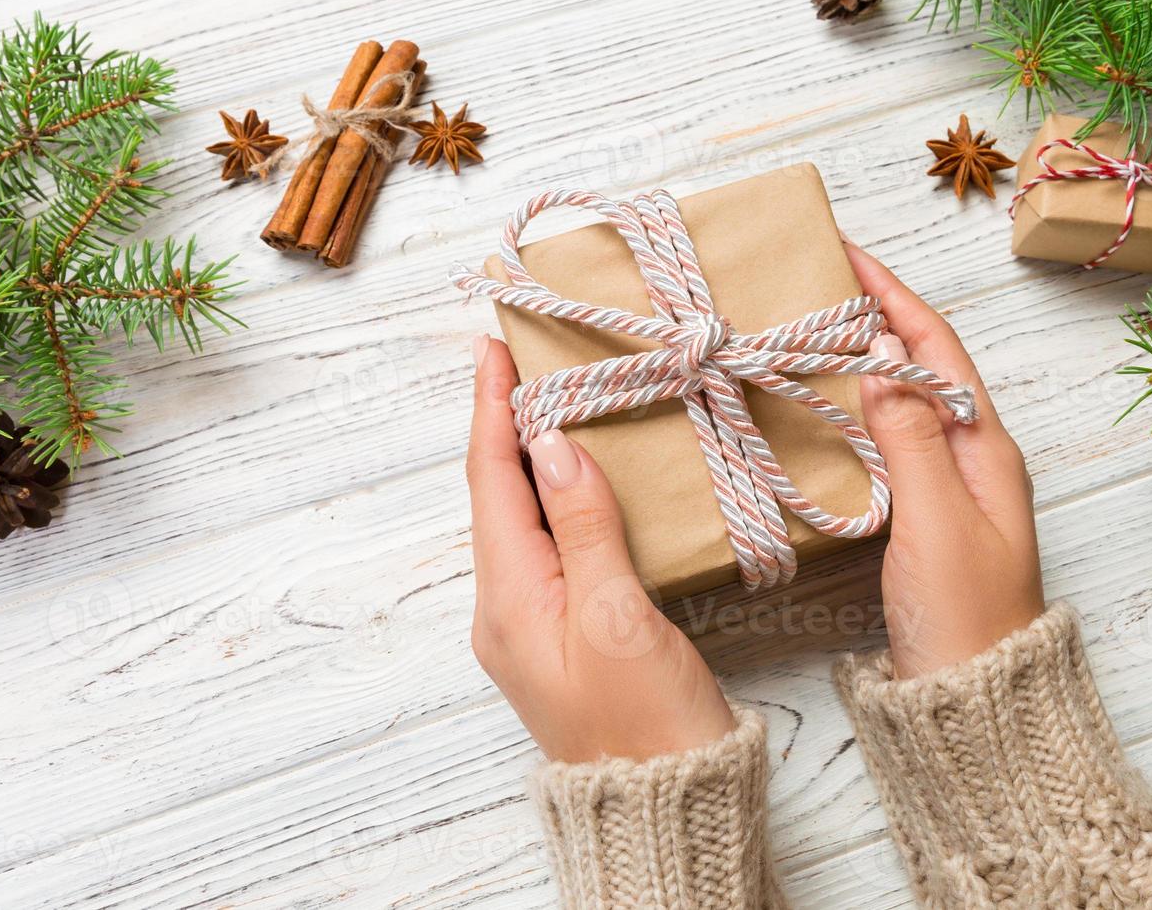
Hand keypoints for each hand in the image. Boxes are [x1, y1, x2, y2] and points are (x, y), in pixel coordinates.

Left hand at [466, 335, 736, 762]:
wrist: (661, 805)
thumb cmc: (645, 721)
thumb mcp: (618, 617)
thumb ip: (585, 527)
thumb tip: (550, 443)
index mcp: (508, 598)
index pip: (490, 480)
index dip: (491, 409)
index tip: (493, 345)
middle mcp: (506, 608)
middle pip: (498, 494)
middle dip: (507, 421)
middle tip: (530, 356)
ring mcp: (532, 624)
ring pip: (524, 518)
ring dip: (533, 457)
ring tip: (556, 397)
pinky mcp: (565, 634)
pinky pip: (550, 546)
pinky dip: (562, 498)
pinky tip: (587, 478)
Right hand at [844, 237, 1044, 677]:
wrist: (977, 698)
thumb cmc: (965, 614)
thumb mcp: (937, 520)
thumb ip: (910, 436)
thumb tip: (884, 354)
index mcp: (987, 447)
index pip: (938, 347)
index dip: (895, 295)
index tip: (848, 255)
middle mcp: (974, 456)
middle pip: (923, 365)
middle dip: (877, 316)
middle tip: (817, 286)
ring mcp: (951, 487)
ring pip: (905, 402)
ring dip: (866, 360)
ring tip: (815, 331)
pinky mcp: (926, 517)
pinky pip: (892, 442)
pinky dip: (859, 411)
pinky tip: (828, 409)